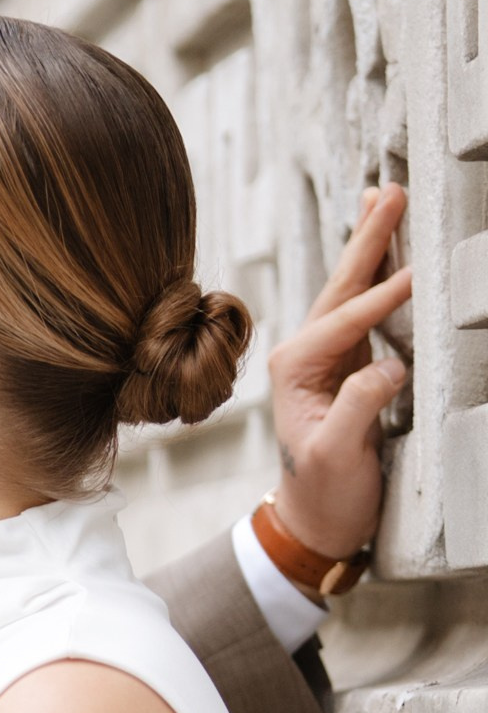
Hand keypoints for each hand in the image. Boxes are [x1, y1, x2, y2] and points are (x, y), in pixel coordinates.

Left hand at [267, 183, 412, 565]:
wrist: (314, 521)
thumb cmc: (323, 492)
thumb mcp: (338, 455)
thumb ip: (357, 407)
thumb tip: (390, 366)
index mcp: (295, 367)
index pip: (345, 319)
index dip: (383, 296)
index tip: (418, 273)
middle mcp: (304, 353)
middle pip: (343, 284)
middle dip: (368, 237)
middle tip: (389, 191)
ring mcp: (326, 356)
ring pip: (354, 288)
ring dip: (372, 243)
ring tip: (385, 198)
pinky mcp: (348, 364)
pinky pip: (369, 308)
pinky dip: (383, 274)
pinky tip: (393, 250)